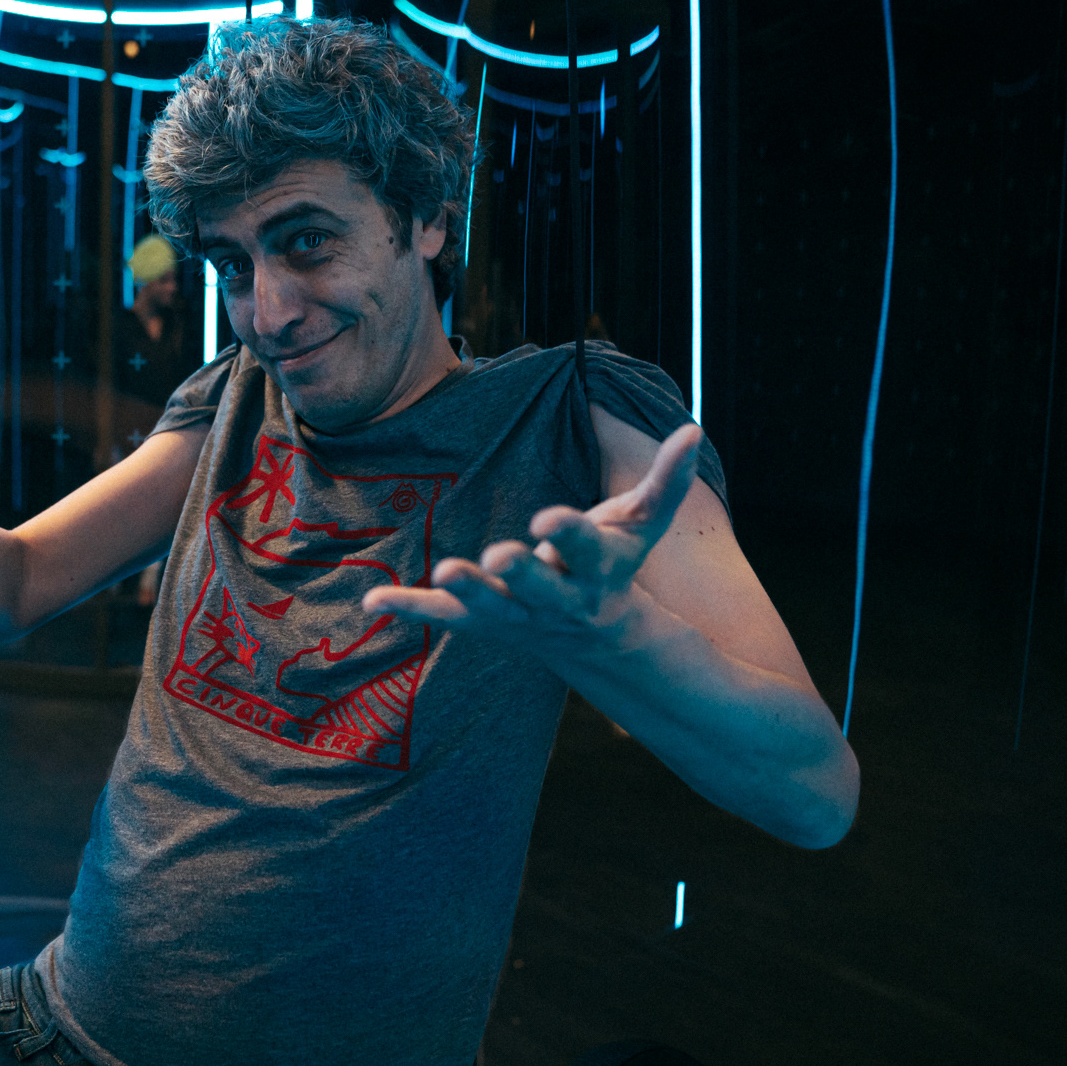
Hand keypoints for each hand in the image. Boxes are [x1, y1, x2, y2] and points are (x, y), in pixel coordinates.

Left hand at [363, 424, 702, 660]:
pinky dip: (409, 608)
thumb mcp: (642, 525)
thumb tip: (694, 428)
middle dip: (519, 573)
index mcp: (595, 568)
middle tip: (496, 556)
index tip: (547, 517)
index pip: (582, 546)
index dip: (567, 533)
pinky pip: (442, 617)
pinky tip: (372, 599)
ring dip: (465, 591)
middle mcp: (557, 597)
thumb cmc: (614, 564)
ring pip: (490, 606)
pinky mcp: (481, 621)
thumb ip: (667, 480)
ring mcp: (517, 614)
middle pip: (538, 586)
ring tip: (444, 571)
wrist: (597, 636)